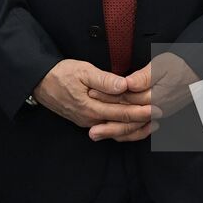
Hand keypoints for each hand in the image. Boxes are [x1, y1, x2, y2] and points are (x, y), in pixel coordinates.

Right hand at [31, 59, 151, 139]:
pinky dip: (123, 130)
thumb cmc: (61, 74)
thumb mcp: (82, 71)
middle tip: (162, 115)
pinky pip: (109, 129)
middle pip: (122, 125)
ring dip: (135, 129)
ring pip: (116, 131)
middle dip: (143, 121)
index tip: (158, 108)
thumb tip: (124, 85)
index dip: (142, 111)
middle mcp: (91, 120)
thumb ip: (104, 80)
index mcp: (91, 108)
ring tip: (153, 124)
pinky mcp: (86, 121)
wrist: (40, 83)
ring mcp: (88, 122)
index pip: (123, 113)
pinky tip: (132, 127)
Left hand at [85, 53, 198, 141]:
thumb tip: (127, 84)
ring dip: (114, 131)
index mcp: (155, 96)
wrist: (198, 76)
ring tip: (96, 134)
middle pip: (127, 116)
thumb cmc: (180, 67)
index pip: (127, 97)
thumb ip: (144, 76)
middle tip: (89, 123)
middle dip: (107, 120)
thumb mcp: (163, 65)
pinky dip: (127, 134)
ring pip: (133, 127)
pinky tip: (115, 136)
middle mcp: (156, 110)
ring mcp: (157, 115)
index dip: (108, 95)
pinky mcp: (157, 117)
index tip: (91, 93)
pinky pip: (140, 130)